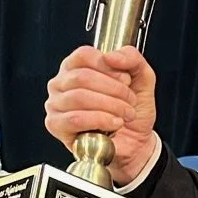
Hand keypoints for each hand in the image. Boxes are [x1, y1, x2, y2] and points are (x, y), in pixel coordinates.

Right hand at [44, 45, 158, 183]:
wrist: (136, 142)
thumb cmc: (132, 110)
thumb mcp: (141, 78)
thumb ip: (132, 58)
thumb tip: (111, 56)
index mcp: (76, 67)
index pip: (84, 55)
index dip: (109, 66)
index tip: (125, 79)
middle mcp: (61, 83)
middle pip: (82, 77)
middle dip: (115, 90)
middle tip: (130, 101)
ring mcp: (55, 104)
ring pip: (79, 97)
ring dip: (111, 106)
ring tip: (125, 114)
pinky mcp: (56, 125)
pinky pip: (75, 119)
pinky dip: (100, 120)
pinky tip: (114, 123)